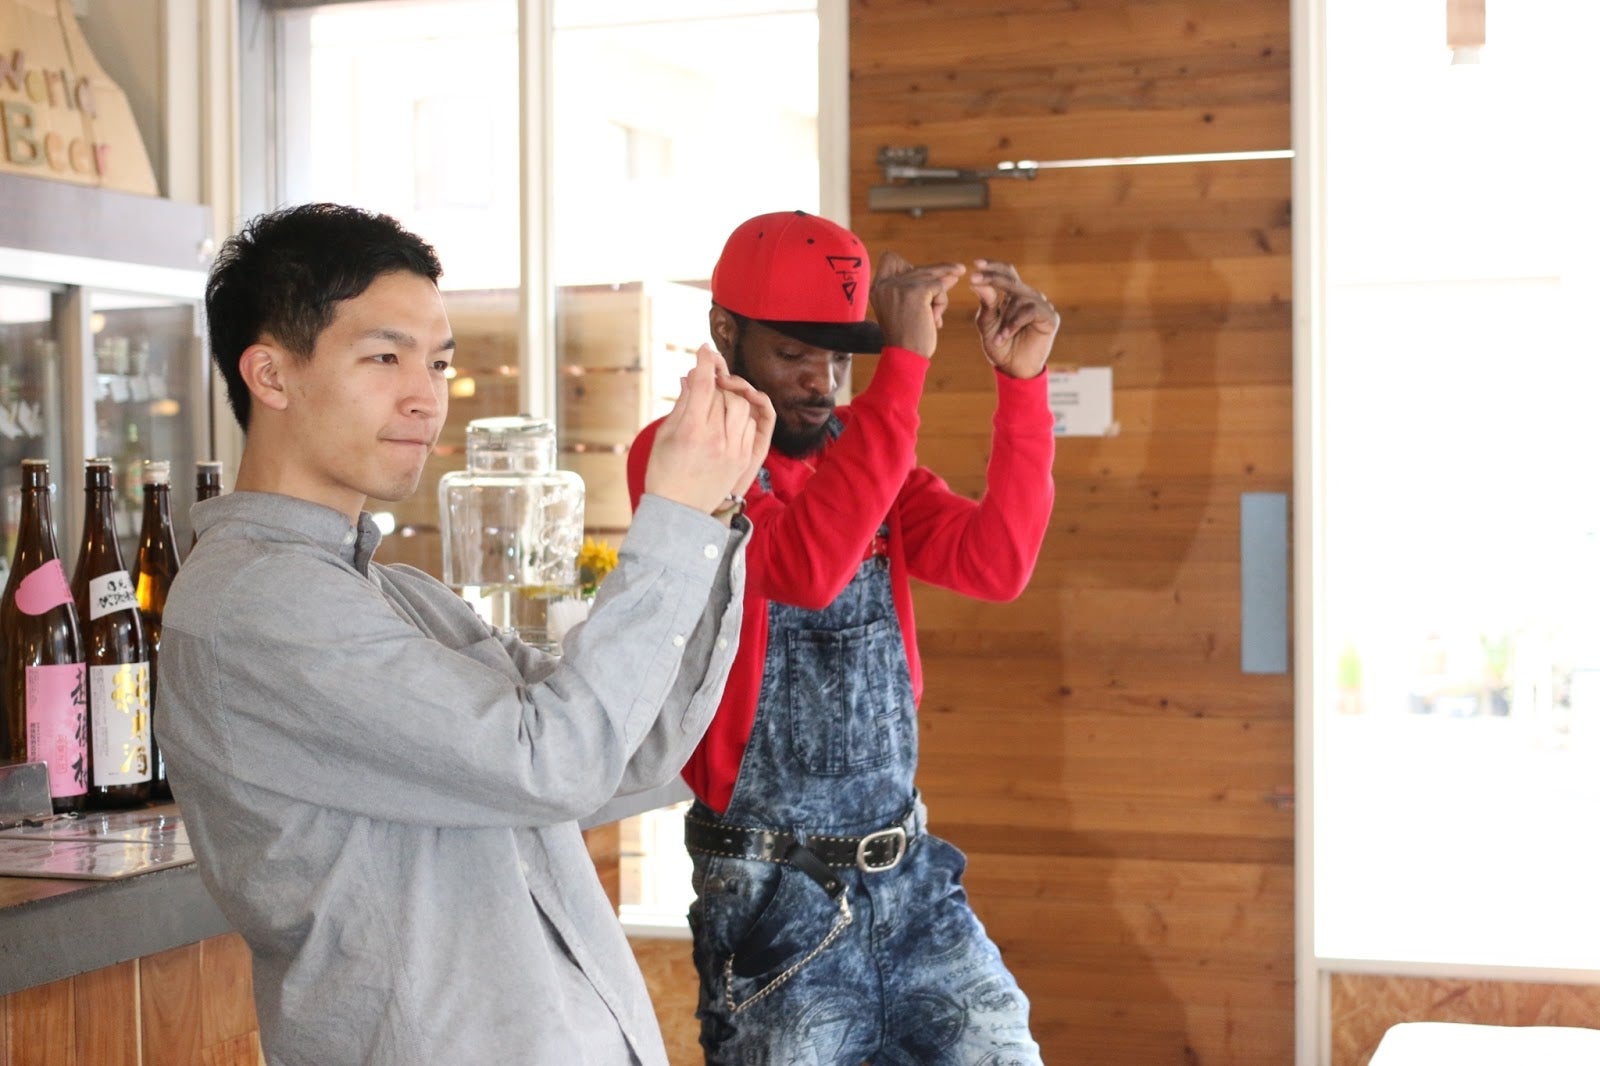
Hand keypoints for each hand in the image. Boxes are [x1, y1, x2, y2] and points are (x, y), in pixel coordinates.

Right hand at [643, 344, 770, 515]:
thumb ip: (682, 404)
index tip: (704, 349)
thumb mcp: (665, 435)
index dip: (704, 363)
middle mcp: (716, 439)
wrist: (680, 512)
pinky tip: (726, 419)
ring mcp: (734, 450)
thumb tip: (691, 376)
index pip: (703, 386)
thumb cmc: (664, 471)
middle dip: (714, 383)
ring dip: (729, 399)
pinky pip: (750, 424)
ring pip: (741, 406)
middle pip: (723, 393)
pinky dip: (740, 416)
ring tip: (714, 403)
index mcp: (691, 431)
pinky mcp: (745, 458)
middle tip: (705, 381)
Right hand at [869, 251, 965, 358]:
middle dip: (939, 273)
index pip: (890, 258)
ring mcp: (899, 286)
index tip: (922, 278)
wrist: (906, 357)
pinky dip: (942, 303)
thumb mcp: (911, 308)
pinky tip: (935, 320)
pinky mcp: (915, 291)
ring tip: (936, 315)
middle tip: (959, 270)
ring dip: (940, 295)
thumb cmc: (908, 338)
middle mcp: (885, 284)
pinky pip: (938, 287)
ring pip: (931, 276)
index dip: (908, 266)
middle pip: (918, 267)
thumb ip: (923, 288)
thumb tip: (950, 273)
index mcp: (877, 288)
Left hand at [970, 259, 1058, 378]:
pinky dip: (1014, 324)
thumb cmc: (1000, 346)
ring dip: (1004, 318)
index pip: (1006, 272)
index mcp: (1014, 295)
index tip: (975, 264)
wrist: (1014, 370)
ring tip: (996, 337)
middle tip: (974, 279)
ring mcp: (1042, 306)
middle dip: (992, 278)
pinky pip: (1030, 311)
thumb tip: (976, 282)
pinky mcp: (1050, 318)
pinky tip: (1004, 336)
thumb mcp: (987, 323)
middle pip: (1012, 279)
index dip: (992, 266)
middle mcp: (1029, 297)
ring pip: (1019, 298)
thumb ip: (986, 303)